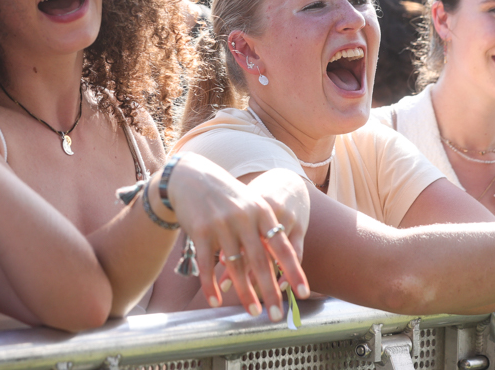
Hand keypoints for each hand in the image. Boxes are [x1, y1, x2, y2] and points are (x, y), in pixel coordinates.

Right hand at [167, 153, 309, 321]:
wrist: (191, 178)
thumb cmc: (226, 197)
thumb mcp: (251, 205)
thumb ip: (265, 231)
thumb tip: (280, 266)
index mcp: (262, 211)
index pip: (282, 246)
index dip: (293, 271)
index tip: (303, 292)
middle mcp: (243, 218)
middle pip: (260, 261)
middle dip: (269, 291)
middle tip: (277, 315)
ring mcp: (221, 225)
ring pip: (235, 267)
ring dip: (245, 293)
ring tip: (253, 312)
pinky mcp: (200, 231)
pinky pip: (207, 264)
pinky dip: (211, 285)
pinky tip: (215, 300)